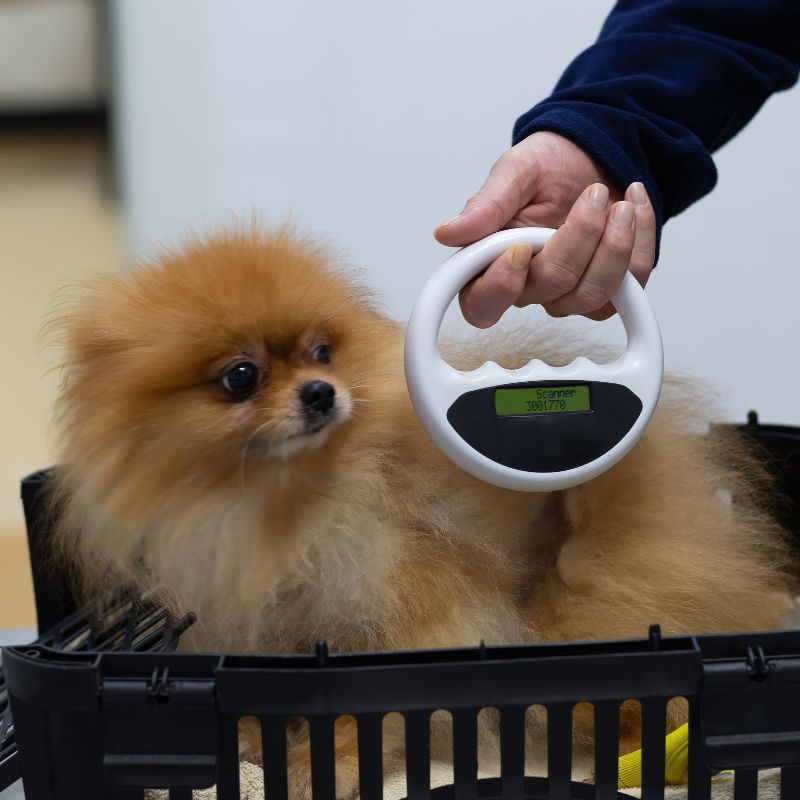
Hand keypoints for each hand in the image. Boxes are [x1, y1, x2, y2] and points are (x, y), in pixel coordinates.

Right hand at [434, 132, 655, 325]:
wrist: (597, 152)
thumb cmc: (551, 164)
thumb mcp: (516, 170)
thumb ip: (486, 204)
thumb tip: (448, 233)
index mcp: (491, 262)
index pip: (481, 304)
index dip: (500, 287)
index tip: (520, 249)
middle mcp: (528, 286)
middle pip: (550, 290)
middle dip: (579, 239)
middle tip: (593, 196)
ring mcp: (569, 293)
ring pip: (592, 296)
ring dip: (614, 246)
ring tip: (619, 203)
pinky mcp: (609, 291)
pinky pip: (630, 287)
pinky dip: (639, 242)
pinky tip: (634, 206)